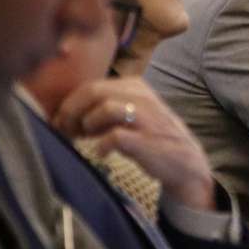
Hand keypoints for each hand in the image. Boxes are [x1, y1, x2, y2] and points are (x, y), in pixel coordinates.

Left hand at [51, 76, 215, 210]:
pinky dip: (102, 145)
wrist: (186, 164)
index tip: (63, 121)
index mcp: (136, 86)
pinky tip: (102, 153)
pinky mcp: (147, 141)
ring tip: (83, 138)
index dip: (71, 103)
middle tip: (65, 130)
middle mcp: (142, 96)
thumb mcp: (135, 111)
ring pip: (104, 108)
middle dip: (72, 111)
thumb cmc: (153, 137)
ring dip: (86, 125)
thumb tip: (66, 112)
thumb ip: (107, 105)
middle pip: (94, 92)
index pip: (92, 85)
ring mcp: (146, 118)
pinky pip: (114, 137)